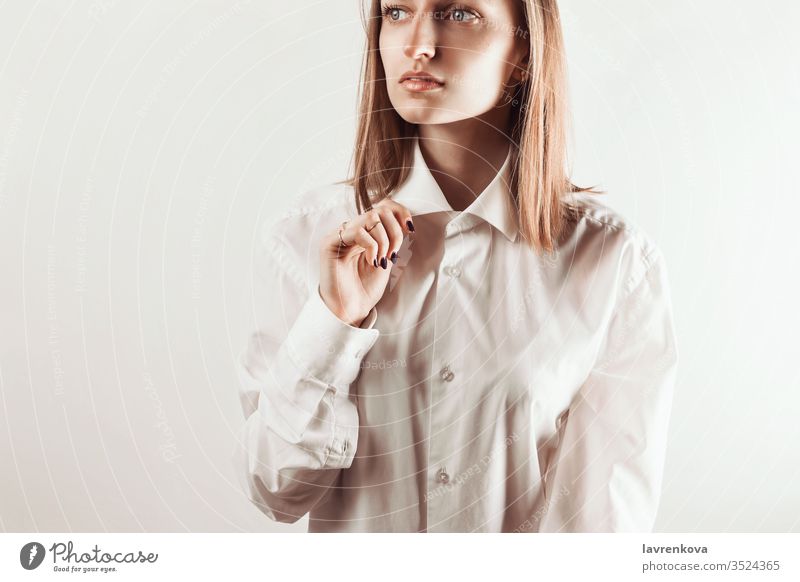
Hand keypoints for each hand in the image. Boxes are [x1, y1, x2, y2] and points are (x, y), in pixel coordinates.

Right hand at [319, 199, 414, 326]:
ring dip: (385, 240)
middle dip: (395, 232)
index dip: (400, 212)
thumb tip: (407, 223)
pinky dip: (372, 246)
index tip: (410, 230)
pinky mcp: (330, 243)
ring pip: (371, 218)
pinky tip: (372, 262)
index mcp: (364, 232)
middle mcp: (350, 230)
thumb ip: (391, 240)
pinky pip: (357, 231)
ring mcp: (339, 235)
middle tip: (393, 255)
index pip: (383, 205)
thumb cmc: (365, 289)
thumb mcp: (385, 259)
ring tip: (382, 261)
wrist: (350, 310)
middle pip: (380, 209)